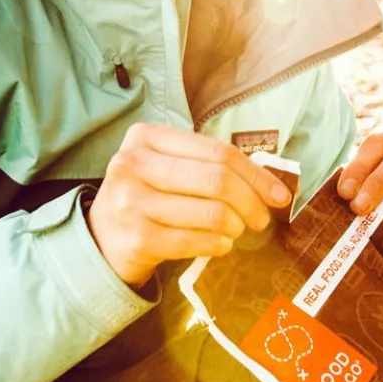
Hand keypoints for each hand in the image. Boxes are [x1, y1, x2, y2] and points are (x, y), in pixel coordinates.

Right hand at [87, 123, 292, 287]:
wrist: (102, 239)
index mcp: (147, 137)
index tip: (280, 195)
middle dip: (251, 202)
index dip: (256, 174)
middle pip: (217, 179)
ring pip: (211, 212)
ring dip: (235, 226)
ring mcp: (132, 202)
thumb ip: (209, 166)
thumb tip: (271, 184)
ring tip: (236, 230)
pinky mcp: (137, 238)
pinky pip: (196, 241)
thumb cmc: (148, 197)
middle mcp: (133, 164)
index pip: (218, 152)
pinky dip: (218, 244)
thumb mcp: (168, 168)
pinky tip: (221, 245)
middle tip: (262, 219)